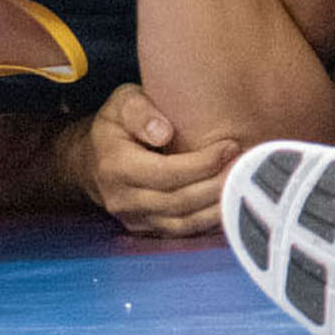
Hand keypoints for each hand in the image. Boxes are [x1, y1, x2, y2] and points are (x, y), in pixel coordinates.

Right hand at [61, 83, 239, 236]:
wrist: (88, 161)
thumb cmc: (113, 126)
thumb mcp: (120, 103)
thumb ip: (139, 111)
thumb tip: (163, 132)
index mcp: (116, 166)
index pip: (166, 172)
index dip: (202, 163)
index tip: (229, 146)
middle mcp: (123, 199)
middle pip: (179, 201)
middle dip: (216, 185)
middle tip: (245, 166)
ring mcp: (134, 219)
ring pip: (183, 223)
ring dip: (217, 208)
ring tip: (243, 186)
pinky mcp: (145, 229)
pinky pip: (182, 231)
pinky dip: (208, 221)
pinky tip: (229, 203)